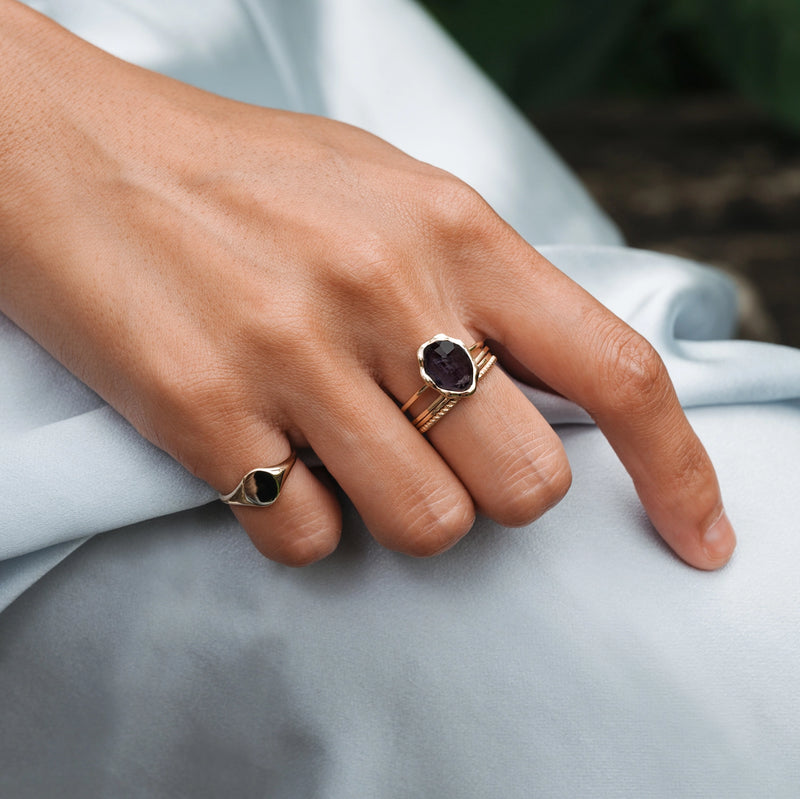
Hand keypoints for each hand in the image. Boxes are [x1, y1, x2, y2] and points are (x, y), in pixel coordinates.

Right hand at [0, 0, 734, 567]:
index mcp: (453, 228)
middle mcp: (386, 292)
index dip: (678, 470)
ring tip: (341, 451)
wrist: (71, 155)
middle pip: (525, 486)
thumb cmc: (239, 176)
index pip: (615, 371)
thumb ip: (478, 284)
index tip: (699, 536)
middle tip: (435, 449)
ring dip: (398, 511)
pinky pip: (306, 540)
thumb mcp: (389, 195)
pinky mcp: (205, 416)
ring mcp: (293, 358)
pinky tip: (266, 459)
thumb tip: (548, 384)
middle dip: (495, 491)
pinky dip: (300, 521)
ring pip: (426, 528)